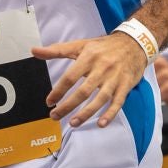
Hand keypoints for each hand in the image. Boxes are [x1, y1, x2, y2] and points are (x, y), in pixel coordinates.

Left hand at [33, 32, 147, 127]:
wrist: (134, 43)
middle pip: (83, 91)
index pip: (70, 77)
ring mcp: (114, 78)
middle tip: (55, 116)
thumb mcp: (80, 45)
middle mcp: (102, 68)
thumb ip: (56, 50)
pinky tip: (101, 124)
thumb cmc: (103, 46)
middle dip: (68, 106)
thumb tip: (34, 51)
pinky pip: (118, 102)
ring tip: (73, 123)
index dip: (58, 91)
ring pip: (99, 99)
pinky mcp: (125, 86)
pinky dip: (110, 114)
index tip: (49, 102)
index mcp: (88, 57)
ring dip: (86, 113)